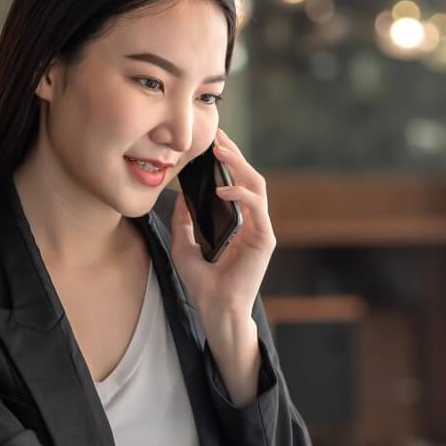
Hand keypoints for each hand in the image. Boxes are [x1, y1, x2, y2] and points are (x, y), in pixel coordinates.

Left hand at [170, 129, 274, 320]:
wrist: (215, 309)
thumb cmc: (203, 284)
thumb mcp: (184, 246)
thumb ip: (183, 222)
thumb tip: (180, 196)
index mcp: (238, 224)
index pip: (236, 184)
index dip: (227, 162)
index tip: (213, 143)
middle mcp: (252, 223)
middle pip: (249, 179)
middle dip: (234, 155)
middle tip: (218, 137)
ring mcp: (261, 230)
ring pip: (257, 186)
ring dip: (240, 166)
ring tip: (222, 152)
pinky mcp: (265, 239)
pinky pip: (257, 208)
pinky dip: (241, 194)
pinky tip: (223, 188)